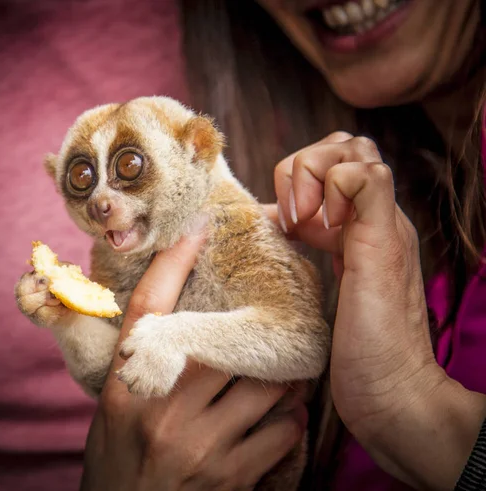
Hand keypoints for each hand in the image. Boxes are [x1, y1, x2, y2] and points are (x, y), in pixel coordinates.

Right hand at [81, 229, 307, 490]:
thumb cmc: (118, 456)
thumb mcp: (115, 406)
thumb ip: (141, 364)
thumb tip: (175, 322)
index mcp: (123, 388)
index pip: (147, 311)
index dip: (173, 263)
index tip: (199, 228)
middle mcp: (159, 411)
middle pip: (221, 344)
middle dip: (250, 334)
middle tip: (271, 318)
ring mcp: (197, 446)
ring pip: (263, 387)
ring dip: (279, 376)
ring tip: (285, 365)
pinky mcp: (228, 478)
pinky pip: (279, 434)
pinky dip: (287, 420)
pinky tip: (281, 415)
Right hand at [269, 132, 485, 489]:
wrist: (387, 396)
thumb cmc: (381, 339)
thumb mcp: (379, 260)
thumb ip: (370, 201)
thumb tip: (345, 166)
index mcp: (381, 216)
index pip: (347, 152)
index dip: (316, 175)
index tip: (310, 224)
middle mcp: (368, 222)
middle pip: (334, 155)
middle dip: (303, 172)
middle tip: (295, 218)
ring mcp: (351, 242)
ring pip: (321, 182)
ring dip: (295, 192)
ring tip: (289, 227)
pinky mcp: (335, 264)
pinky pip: (310, 220)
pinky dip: (289, 217)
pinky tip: (281, 238)